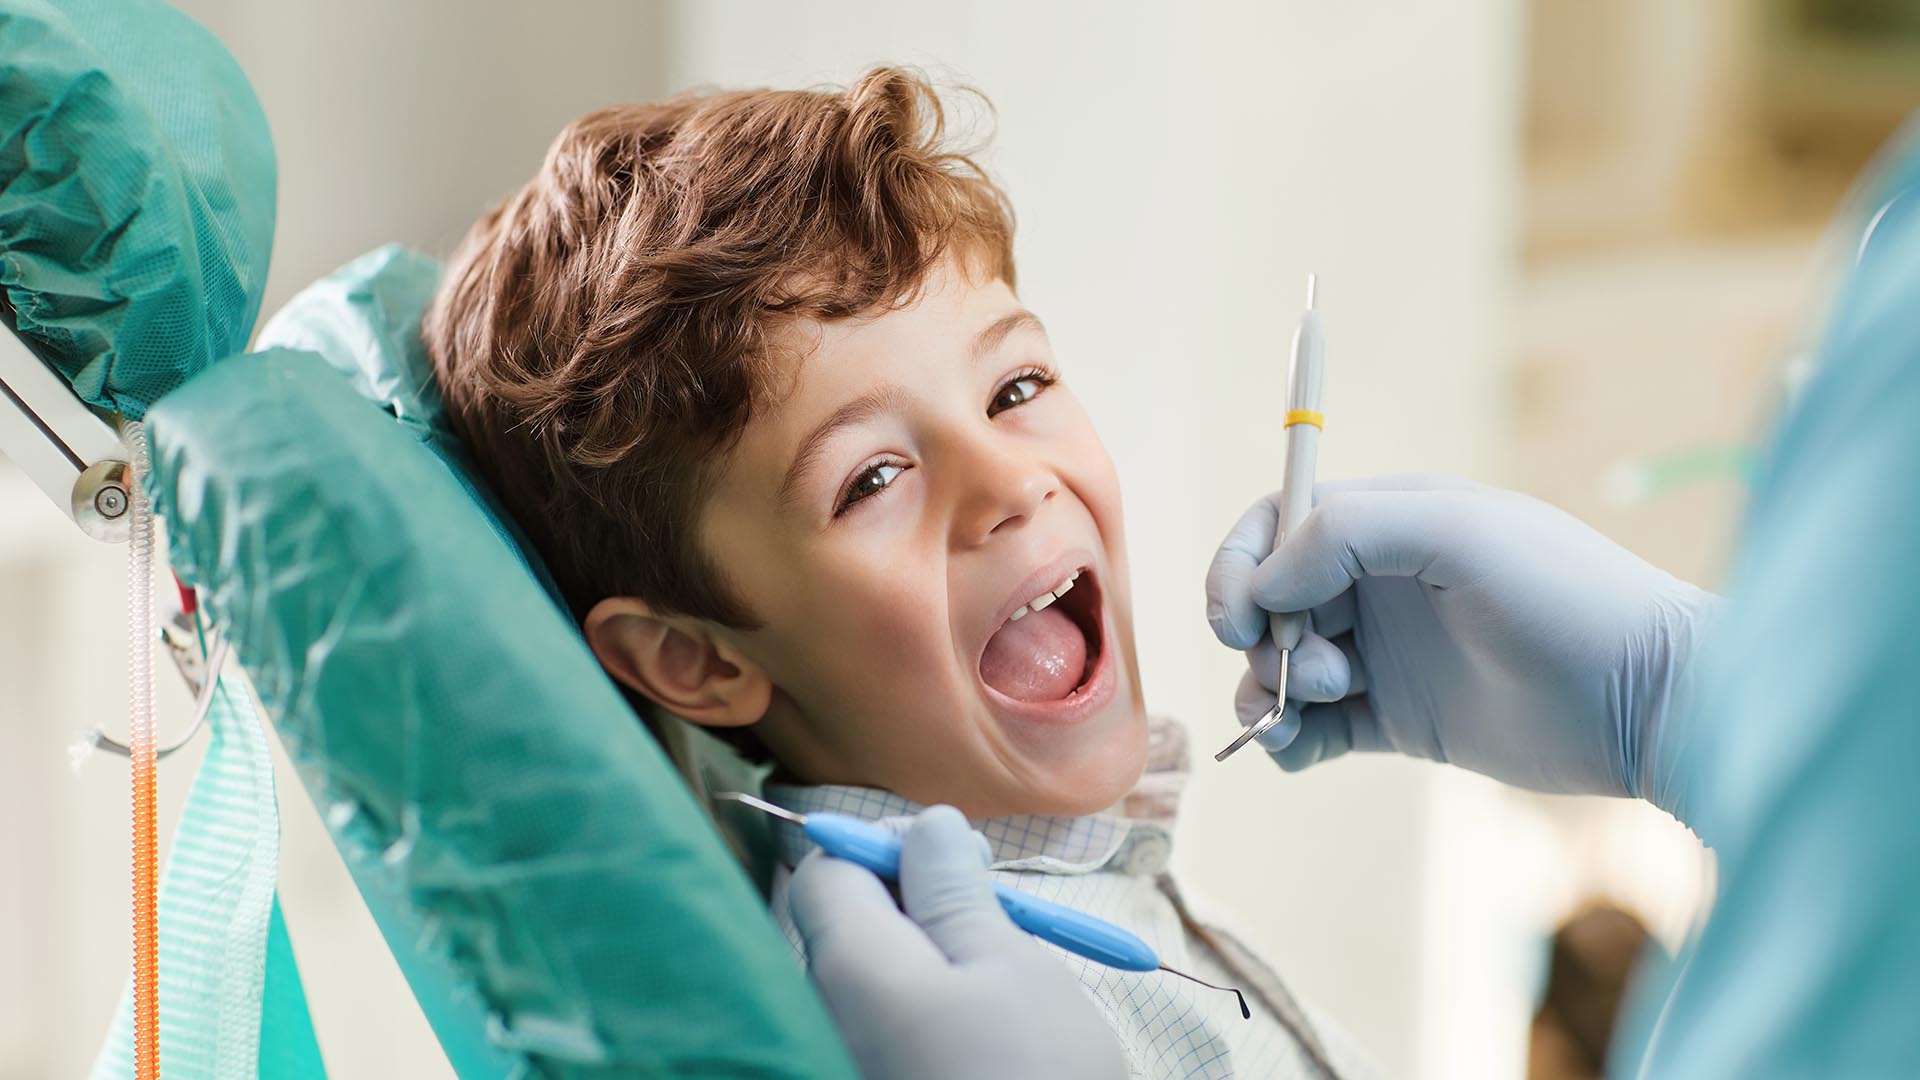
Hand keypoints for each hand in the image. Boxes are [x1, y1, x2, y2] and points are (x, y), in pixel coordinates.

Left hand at [789, 806, 1126, 1079]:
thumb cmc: (1034, 1077)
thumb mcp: (1009, 964)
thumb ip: (954, 888)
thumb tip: (924, 824)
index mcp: (847, 966)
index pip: (824, 868)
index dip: (886, 844)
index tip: (957, 858)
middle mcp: (821, 1014)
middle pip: (844, 924)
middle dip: (914, 902)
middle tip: (994, 914)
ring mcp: (842, 1062)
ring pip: (870, 979)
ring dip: (930, 958)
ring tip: (1002, 978)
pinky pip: (884, 1030)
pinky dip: (928, 1011)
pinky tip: (984, 1032)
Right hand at [1205, 474, 1715, 810]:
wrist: (1647, 701)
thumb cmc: (1564, 596)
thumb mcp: (1456, 532)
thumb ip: (1346, 534)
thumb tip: (1265, 584)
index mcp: (1390, 522)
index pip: (1278, 522)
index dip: (1241, 563)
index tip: (1238, 618)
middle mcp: (1378, 583)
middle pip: (1269, 599)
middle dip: (1260, 636)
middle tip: (1307, 669)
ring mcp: (1387, 655)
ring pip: (1281, 668)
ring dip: (1270, 690)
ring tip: (1311, 710)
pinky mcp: (1399, 724)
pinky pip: (1313, 732)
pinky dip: (1287, 743)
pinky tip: (1298, 750)